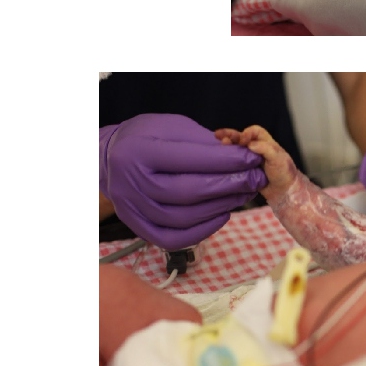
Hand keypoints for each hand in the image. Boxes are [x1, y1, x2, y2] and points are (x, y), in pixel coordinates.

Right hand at [99, 114, 267, 248]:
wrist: (111, 159)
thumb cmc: (147, 139)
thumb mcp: (172, 128)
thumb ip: (203, 143)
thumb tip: (241, 159)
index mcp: (140, 150)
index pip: (190, 159)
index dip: (227, 161)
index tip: (252, 159)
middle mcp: (132, 182)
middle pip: (188, 191)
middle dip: (229, 185)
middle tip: (254, 179)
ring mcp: (132, 208)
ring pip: (183, 217)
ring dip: (220, 207)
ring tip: (242, 195)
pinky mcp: (137, 227)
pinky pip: (174, 238)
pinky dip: (203, 230)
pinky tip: (222, 214)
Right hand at [215, 125, 296, 200]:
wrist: (284, 191)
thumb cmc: (285, 173)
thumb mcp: (278, 158)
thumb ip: (265, 149)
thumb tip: (250, 144)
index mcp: (266, 143)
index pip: (254, 131)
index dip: (247, 133)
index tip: (243, 140)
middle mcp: (257, 149)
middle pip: (241, 138)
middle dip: (230, 135)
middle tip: (218, 135)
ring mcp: (250, 160)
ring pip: (236, 149)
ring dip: (227, 146)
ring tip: (219, 144)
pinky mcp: (245, 170)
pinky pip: (235, 162)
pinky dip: (228, 159)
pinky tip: (221, 159)